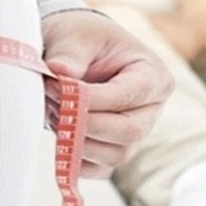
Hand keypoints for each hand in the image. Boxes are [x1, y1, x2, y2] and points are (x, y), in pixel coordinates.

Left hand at [42, 10, 174, 178]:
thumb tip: (58, 72)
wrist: (73, 55)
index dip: (92, 99)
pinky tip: (58, 129)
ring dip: (75, 139)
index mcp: (154, 76)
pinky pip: (96, 170)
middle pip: (127, 133)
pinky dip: (72, 157)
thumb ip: (69, 54)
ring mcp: (133, 137)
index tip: (56, 88)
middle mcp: (150, 111)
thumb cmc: (82, 40)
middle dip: (84, 124)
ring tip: (52, 110)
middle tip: (52, 103)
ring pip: (112, 156)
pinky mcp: (111, 154)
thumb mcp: (76, 35)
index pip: (130, 96)